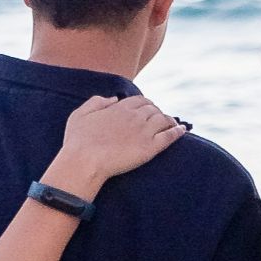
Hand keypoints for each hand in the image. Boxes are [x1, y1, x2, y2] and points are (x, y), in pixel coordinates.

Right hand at [45, 95, 186, 197]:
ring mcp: (144, 131)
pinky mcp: (150, 148)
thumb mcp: (79, 114)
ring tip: (172, 124)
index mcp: (120, 108)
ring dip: (168, 120)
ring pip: (163, 120)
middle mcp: (134, 116)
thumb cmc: (77, 141)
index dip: (146, 104)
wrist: (84, 162)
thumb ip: (96, 102)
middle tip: (159, 118)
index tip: (147, 109)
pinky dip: (177, 132)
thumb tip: (114, 98)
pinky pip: (169, 136)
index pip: (140, 100)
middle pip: (153, 109)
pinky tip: (182, 131)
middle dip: (157, 111)